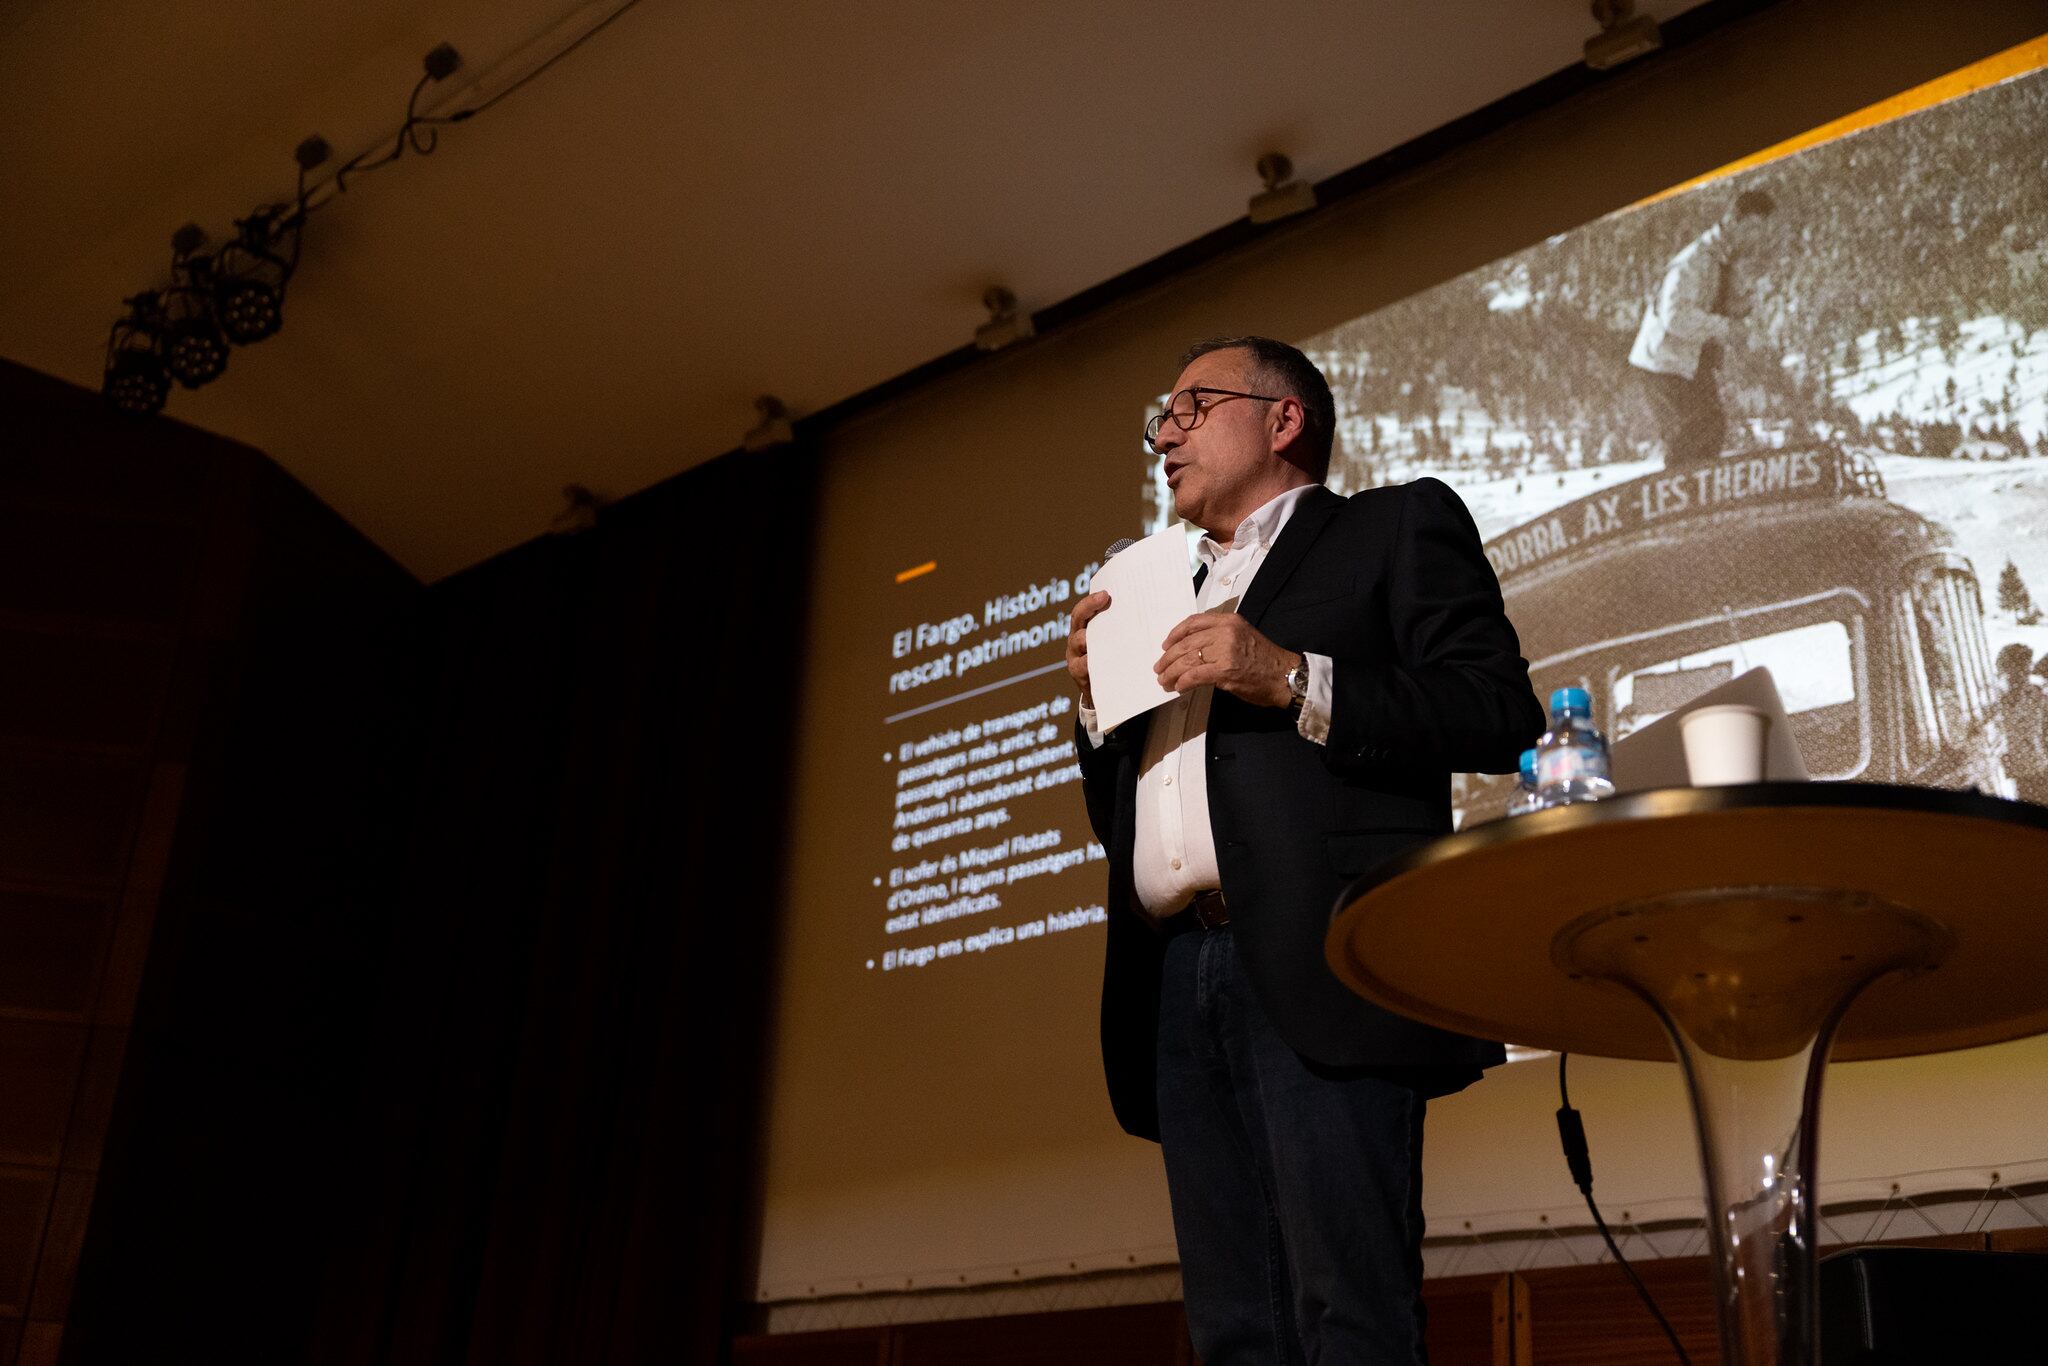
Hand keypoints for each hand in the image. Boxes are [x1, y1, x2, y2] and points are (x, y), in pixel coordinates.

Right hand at [1065, 591, 1110, 707]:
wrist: (1106, 692)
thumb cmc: (1114, 661)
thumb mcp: (1114, 643)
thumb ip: (1120, 628)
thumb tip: (1145, 610)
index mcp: (1084, 629)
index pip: (1082, 610)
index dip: (1091, 600)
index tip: (1105, 593)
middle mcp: (1076, 640)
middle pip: (1078, 619)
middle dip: (1089, 606)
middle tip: (1104, 598)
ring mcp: (1075, 656)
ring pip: (1079, 640)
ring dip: (1089, 634)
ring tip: (1104, 628)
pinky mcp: (1079, 674)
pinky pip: (1083, 665)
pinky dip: (1092, 661)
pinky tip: (1107, 660)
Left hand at [1156, 611, 1298, 708]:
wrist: (1284, 677)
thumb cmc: (1264, 660)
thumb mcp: (1242, 637)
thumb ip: (1218, 637)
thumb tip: (1191, 651)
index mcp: (1229, 621)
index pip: (1194, 622)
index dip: (1175, 634)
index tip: (1165, 645)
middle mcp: (1225, 631)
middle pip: (1187, 642)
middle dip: (1169, 658)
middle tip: (1159, 668)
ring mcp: (1225, 650)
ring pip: (1187, 659)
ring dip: (1172, 672)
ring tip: (1164, 681)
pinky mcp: (1224, 670)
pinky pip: (1195, 674)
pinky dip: (1183, 682)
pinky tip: (1179, 687)